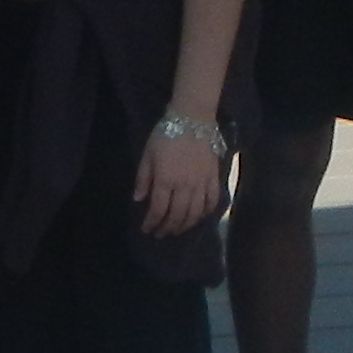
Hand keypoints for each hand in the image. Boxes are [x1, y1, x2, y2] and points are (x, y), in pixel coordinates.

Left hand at [134, 117, 230, 237]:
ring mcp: (201, 183)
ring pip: (195, 213)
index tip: (147, 229)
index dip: (152, 223)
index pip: (158, 209)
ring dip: (185, 225)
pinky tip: (199, 216)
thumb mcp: (148, 154)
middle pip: (177, 215)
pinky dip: (206, 213)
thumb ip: (143, 179)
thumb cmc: (166, 135)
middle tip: (161, 233)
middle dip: (167, 227)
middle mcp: (184, 186)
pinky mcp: (214, 178)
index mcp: (165, 180)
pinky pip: (212, 201)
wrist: (193, 119)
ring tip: (178, 229)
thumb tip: (138, 200)